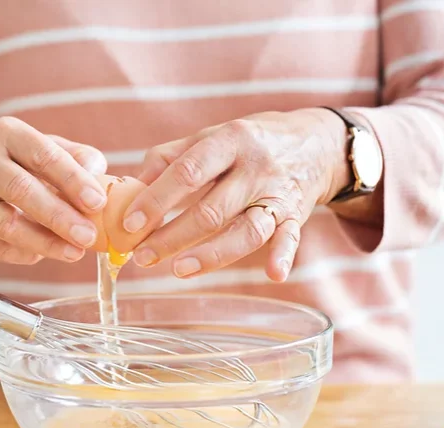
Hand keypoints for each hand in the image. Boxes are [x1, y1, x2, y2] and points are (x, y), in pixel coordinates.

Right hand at [0, 116, 107, 263]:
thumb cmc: (17, 164)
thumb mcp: (46, 148)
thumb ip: (78, 157)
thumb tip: (97, 173)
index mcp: (8, 134)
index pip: (43, 155)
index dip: (73, 180)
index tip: (98, 203)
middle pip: (22, 190)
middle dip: (59, 217)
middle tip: (88, 236)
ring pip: (6, 223)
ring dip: (45, 242)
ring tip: (74, 253)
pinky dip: (24, 253)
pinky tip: (44, 253)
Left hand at [120, 108, 351, 280]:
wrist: (314, 143)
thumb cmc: (248, 143)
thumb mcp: (210, 137)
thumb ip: (168, 158)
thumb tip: (129, 187)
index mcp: (229, 140)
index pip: (188, 172)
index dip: (156, 200)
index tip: (130, 224)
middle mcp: (256, 167)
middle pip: (212, 209)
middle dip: (173, 237)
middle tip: (142, 257)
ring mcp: (278, 193)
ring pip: (247, 230)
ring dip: (212, 254)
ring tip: (178, 270)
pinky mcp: (296, 215)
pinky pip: (291, 237)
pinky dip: (284, 255)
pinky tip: (273, 274)